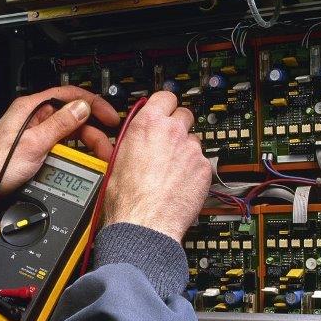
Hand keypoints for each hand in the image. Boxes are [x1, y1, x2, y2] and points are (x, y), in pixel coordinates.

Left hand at [0, 86, 118, 211]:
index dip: (94, 104)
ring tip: (98, 159)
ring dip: (86, 146)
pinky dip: (75, 156)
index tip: (110, 117)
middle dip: (93, 132)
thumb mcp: (34, 144)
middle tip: (106, 148)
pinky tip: (82, 164)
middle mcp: (35, 119)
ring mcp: (36, 136)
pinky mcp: (37, 152)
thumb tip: (81, 107)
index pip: (69, 96)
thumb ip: (60, 124)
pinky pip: (62, 149)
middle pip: (73, 118)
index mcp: (31, 109)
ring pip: (69, 135)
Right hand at [102, 92, 211, 243]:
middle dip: (178, 126)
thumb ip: (133, 140)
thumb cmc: (126, 199)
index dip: (165, 105)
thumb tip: (136, 137)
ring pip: (194, 141)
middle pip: (184, 114)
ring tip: (173, 171)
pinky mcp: (204, 169)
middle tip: (170, 142)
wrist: (144, 224)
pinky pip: (202, 163)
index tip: (166, 111)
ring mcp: (191, 150)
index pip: (165, 97)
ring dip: (186, 151)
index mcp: (147, 125)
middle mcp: (172, 132)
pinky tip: (182, 184)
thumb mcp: (116, 159)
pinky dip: (195, 172)